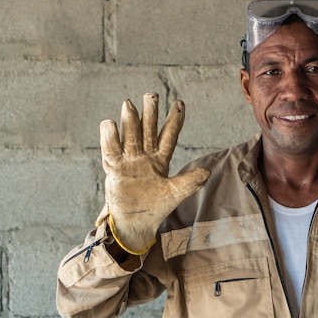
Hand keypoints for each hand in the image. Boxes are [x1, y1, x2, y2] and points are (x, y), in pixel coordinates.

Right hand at [96, 93, 209, 253]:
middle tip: (151, 95)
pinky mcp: (114, 169)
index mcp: (161, 160)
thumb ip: (189, 182)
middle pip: (148, 130)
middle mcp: (144, 156)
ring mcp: (129, 161)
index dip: (174, 120)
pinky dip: (109, 138)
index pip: (169, 136)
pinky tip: (110, 123)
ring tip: (129, 103)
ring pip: (130, 136)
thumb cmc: (156, 207)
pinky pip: (110, 150)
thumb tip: (207, 172)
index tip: (180, 103)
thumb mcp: (175, 193)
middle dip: (150, 113)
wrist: (135, 222)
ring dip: (130, 121)